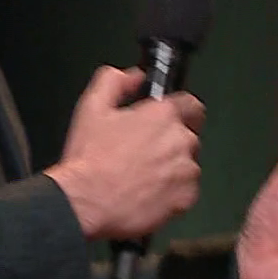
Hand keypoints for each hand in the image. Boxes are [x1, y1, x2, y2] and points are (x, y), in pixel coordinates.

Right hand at [44, 66, 205, 240]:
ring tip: (142, 177)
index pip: (192, 105)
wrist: (85, 202)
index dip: (182, 111)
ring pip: (188, 166)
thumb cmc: (89, 159)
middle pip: (188, 137)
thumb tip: (134, 76)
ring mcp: (186, 171)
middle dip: (170, 143)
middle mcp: (180, 140)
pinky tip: (147, 193)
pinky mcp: (185, 198)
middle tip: (143, 154)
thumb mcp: (92, 107)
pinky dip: (172, 193)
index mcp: (162, 115)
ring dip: (172, 169)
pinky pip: (186, 192)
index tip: (171, 120)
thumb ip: (114, 81)